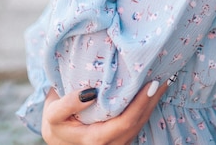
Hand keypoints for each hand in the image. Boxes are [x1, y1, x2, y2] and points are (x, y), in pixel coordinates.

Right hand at [41, 81, 166, 144]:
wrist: (55, 134)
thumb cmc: (55, 121)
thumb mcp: (53, 113)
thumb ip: (68, 104)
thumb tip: (90, 93)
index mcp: (93, 140)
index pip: (124, 123)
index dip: (139, 104)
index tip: (150, 83)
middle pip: (136, 124)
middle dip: (151, 101)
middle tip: (162, 77)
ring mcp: (116, 144)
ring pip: (139, 125)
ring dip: (151, 104)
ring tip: (161, 81)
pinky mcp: (119, 138)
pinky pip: (136, 124)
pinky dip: (145, 108)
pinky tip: (151, 92)